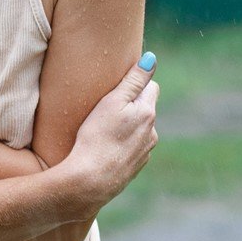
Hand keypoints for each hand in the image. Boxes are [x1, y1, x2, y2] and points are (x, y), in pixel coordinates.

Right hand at [56, 53, 158, 219]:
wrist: (89, 181)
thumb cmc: (96, 137)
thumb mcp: (112, 102)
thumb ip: (133, 80)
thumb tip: (152, 59)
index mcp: (148, 113)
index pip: (151, 88)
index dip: (135, 85)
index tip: (118, 89)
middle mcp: (152, 133)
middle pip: (145, 110)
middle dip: (132, 107)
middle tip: (107, 109)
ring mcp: (144, 153)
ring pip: (139, 131)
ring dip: (127, 128)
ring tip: (104, 131)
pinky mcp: (134, 168)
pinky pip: (131, 149)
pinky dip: (122, 146)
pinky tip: (105, 149)